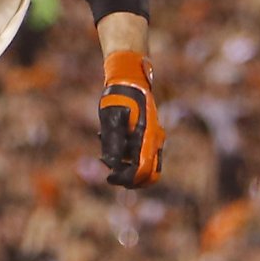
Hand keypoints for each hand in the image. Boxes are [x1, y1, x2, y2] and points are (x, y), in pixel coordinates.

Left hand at [98, 51, 164, 187]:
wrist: (130, 80)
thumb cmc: (119, 96)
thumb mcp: (111, 117)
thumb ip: (113, 141)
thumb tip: (112, 165)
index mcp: (147, 137)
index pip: (142, 170)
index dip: (126, 179)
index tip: (109, 177)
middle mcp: (155, 141)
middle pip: (150, 175)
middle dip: (130, 181)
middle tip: (111, 176)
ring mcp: (154, 140)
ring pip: (145, 167)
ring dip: (125, 168)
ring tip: (105, 151)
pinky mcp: (148, 138)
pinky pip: (140, 156)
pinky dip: (125, 157)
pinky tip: (108, 142)